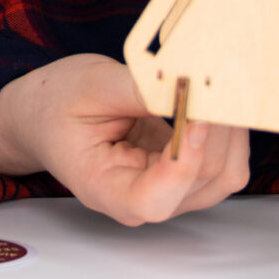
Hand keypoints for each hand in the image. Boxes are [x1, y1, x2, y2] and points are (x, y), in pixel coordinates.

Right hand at [0, 53, 248, 224]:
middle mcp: (143, 200)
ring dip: (230, 129)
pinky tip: (218, 99)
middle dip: (217, 128)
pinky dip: (230, 130)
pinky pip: (225, 160)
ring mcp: (170, 191)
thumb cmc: (58, 105)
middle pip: (202, 181)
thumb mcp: (90, 87)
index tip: (198, 115)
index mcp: (105, 189)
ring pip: (224, 173)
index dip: (185, 162)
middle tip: (217, 77)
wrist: (47, 114)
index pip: (156, 199)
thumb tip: (188, 87)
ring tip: (220, 84)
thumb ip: (140, 91)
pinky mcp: (186, 174)